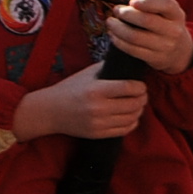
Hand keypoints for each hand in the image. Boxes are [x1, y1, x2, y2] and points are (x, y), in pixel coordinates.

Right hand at [16, 68, 149, 140]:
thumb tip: (128, 58)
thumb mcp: (87, 74)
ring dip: (139, 110)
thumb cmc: (70, 89)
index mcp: (96, 90)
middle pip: (134, 104)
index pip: (129, 88)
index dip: (141, 87)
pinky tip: (131, 116)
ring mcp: (98, 123)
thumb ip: (108, 66)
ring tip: (137, 104)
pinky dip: (132, 123)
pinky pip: (124, 130)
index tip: (141, 85)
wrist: (50, 112)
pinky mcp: (97, 134)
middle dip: (143, 98)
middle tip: (142, 94)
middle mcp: (98, 108)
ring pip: (132, 118)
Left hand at [106, 0, 192, 75]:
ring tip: (110, 23)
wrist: (180, 52)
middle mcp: (174, 31)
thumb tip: (124, 5)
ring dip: (118, 28)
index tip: (132, 2)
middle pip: (146, 20)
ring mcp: (165, 46)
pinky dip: (119, 42)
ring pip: (135, 37)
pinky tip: (114, 36)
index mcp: (177, 15)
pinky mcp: (155, 58)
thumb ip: (153, 6)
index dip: (148, 3)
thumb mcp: (168, 14)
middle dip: (127, 14)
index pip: (166, 5)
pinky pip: (132, 49)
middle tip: (116, 10)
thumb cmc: (168, 26)